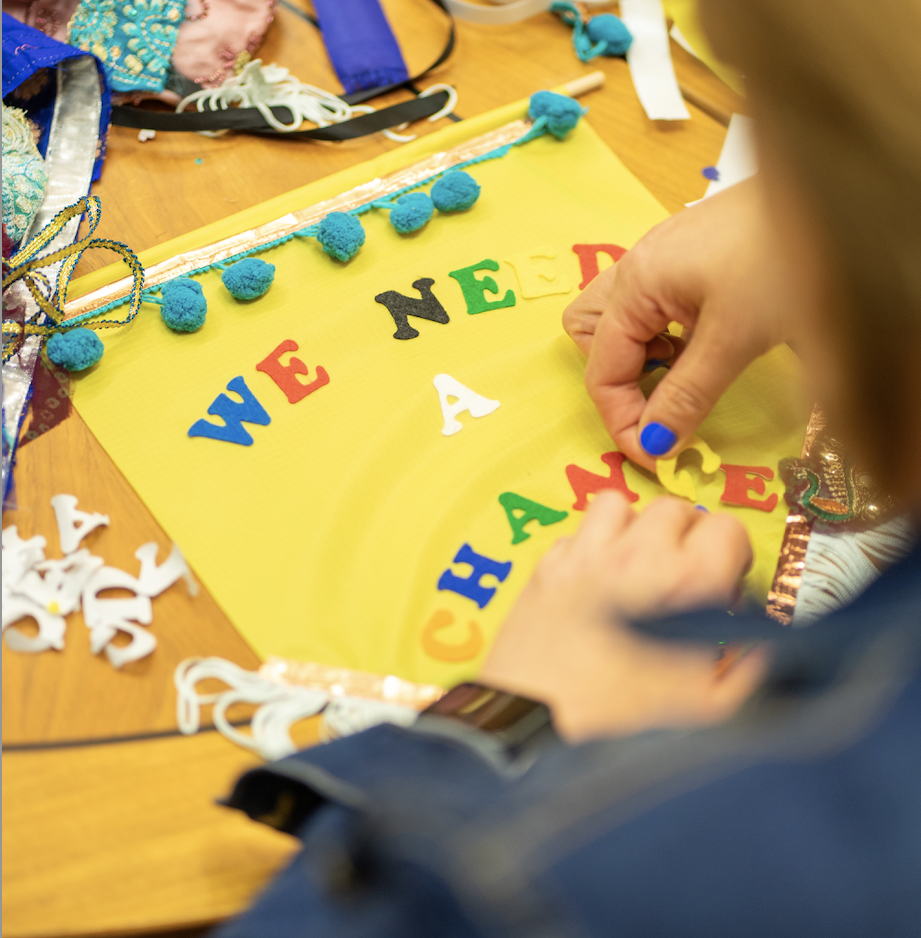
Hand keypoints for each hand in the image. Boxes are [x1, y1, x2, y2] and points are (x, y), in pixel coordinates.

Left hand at [479, 491, 767, 742]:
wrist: (541, 721)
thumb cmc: (627, 718)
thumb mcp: (711, 704)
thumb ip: (748, 663)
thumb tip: (763, 638)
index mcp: (689, 583)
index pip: (727, 528)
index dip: (730, 553)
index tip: (721, 580)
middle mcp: (640, 555)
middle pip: (676, 509)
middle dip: (685, 537)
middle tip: (678, 575)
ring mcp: (589, 554)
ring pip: (621, 505)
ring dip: (633, 527)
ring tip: (633, 563)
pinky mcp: (550, 563)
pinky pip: (578, 531)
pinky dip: (589, 545)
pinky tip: (593, 577)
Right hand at [562, 180, 787, 470]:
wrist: (832, 192)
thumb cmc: (784, 258)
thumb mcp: (734, 339)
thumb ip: (687, 395)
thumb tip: (655, 445)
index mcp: (634, 284)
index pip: (602, 371)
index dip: (622, 422)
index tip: (656, 456)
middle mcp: (635, 266)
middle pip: (591, 336)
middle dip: (617, 376)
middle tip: (663, 392)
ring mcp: (659, 256)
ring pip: (618, 318)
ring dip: (639, 352)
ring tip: (684, 361)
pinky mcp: (685, 254)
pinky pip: (650, 303)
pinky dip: (663, 331)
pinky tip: (704, 333)